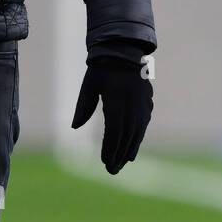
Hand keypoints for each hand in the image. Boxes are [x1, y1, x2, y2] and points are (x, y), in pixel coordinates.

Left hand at [71, 56, 152, 174]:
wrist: (124, 50)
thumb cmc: (101, 68)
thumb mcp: (89, 85)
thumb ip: (83, 106)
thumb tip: (74, 127)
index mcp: (116, 98)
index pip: (114, 129)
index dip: (110, 147)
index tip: (104, 161)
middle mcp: (132, 102)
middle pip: (127, 134)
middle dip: (119, 154)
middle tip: (111, 171)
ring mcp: (142, 103)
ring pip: (137, 132)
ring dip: (129, 150)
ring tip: (121, 164)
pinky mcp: (146, 102)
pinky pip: (143, 125)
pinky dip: (137, 139)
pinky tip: (132, 150)